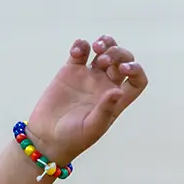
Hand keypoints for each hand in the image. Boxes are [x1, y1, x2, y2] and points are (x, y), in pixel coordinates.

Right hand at [24, 36, 147, 166]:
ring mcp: (88, 77)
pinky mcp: (70, 72)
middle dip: (118, 53)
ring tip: (95, 47)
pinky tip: (77, 50)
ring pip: (103, 51)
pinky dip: (80, 45)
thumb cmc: (72, 139)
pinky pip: (80, 52)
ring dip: (104, 43)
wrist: (46, 138)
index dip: (136, 70)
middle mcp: (105, 86)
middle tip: (103, 59)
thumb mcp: (92, 128)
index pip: (136, 80)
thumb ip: (105, 110)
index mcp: (116, 100)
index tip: (123, 69)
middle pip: (122, 60)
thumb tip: (118, 91)